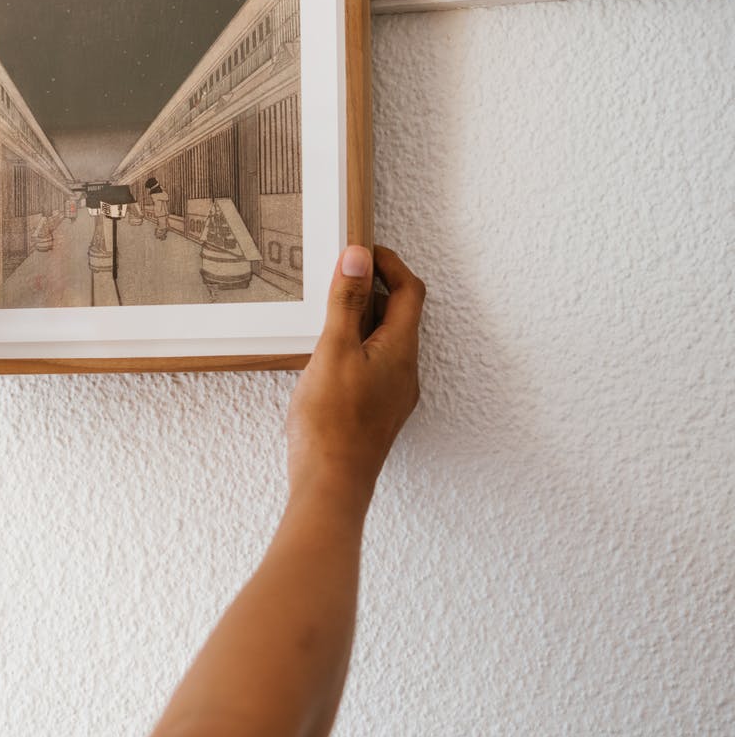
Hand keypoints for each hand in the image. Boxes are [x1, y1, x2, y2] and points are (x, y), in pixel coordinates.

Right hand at [285, 245, 424, 504]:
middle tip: (338, 280)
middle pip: (399, 315)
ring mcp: (392, 394)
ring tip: (325, 317)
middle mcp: (405, 371)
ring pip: (384, 342)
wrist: (331, 484)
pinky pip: (372, 366)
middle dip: (371, 291)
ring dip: (360, 321)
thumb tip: (358, 257)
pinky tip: (325, 359)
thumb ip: (346, 302)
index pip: (410, 291)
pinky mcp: (375, 411)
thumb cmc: (332, 423)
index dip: (389, 265)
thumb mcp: (334, 350)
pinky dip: (354, 348)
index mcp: (401, 350)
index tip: (362, 252)